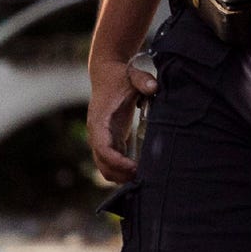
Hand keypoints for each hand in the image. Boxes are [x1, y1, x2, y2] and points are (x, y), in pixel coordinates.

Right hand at [88, 55, 158, 182]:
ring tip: (144, 177)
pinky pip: (113, 163)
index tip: (134, 167)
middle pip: (102, 163)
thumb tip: (154, 87)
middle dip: (121, 173)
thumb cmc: (119, 76)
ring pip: (105, 167)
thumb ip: (142, 80)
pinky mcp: (111, 141)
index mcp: (99, 121)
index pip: (102, 148)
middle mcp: (96, 134)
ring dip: (121, 175)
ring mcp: (102, 139)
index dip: (116, 161)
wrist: (107, 74)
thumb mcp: (131, 75)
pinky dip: (123, 171)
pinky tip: (141, 172)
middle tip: (144, 176)